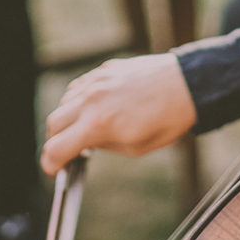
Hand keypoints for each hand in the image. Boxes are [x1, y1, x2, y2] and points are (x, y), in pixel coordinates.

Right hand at [41, 53, 196, 172]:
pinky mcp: (104, 70)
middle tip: (68, 151)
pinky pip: (79, 87)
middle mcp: (91, 99)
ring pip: (64, 103)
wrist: (188, 85)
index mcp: (99, 123)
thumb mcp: (136, 146)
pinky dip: (78, 101)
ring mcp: (96, 81)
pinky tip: (92, 110)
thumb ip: (104, 145)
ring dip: (67, 119)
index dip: (51, 163)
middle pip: (53, 123)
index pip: (57, 147)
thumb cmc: (168, 119)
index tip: (55, 169)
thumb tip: (85, 144)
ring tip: (84, 130)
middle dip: (56, 141)